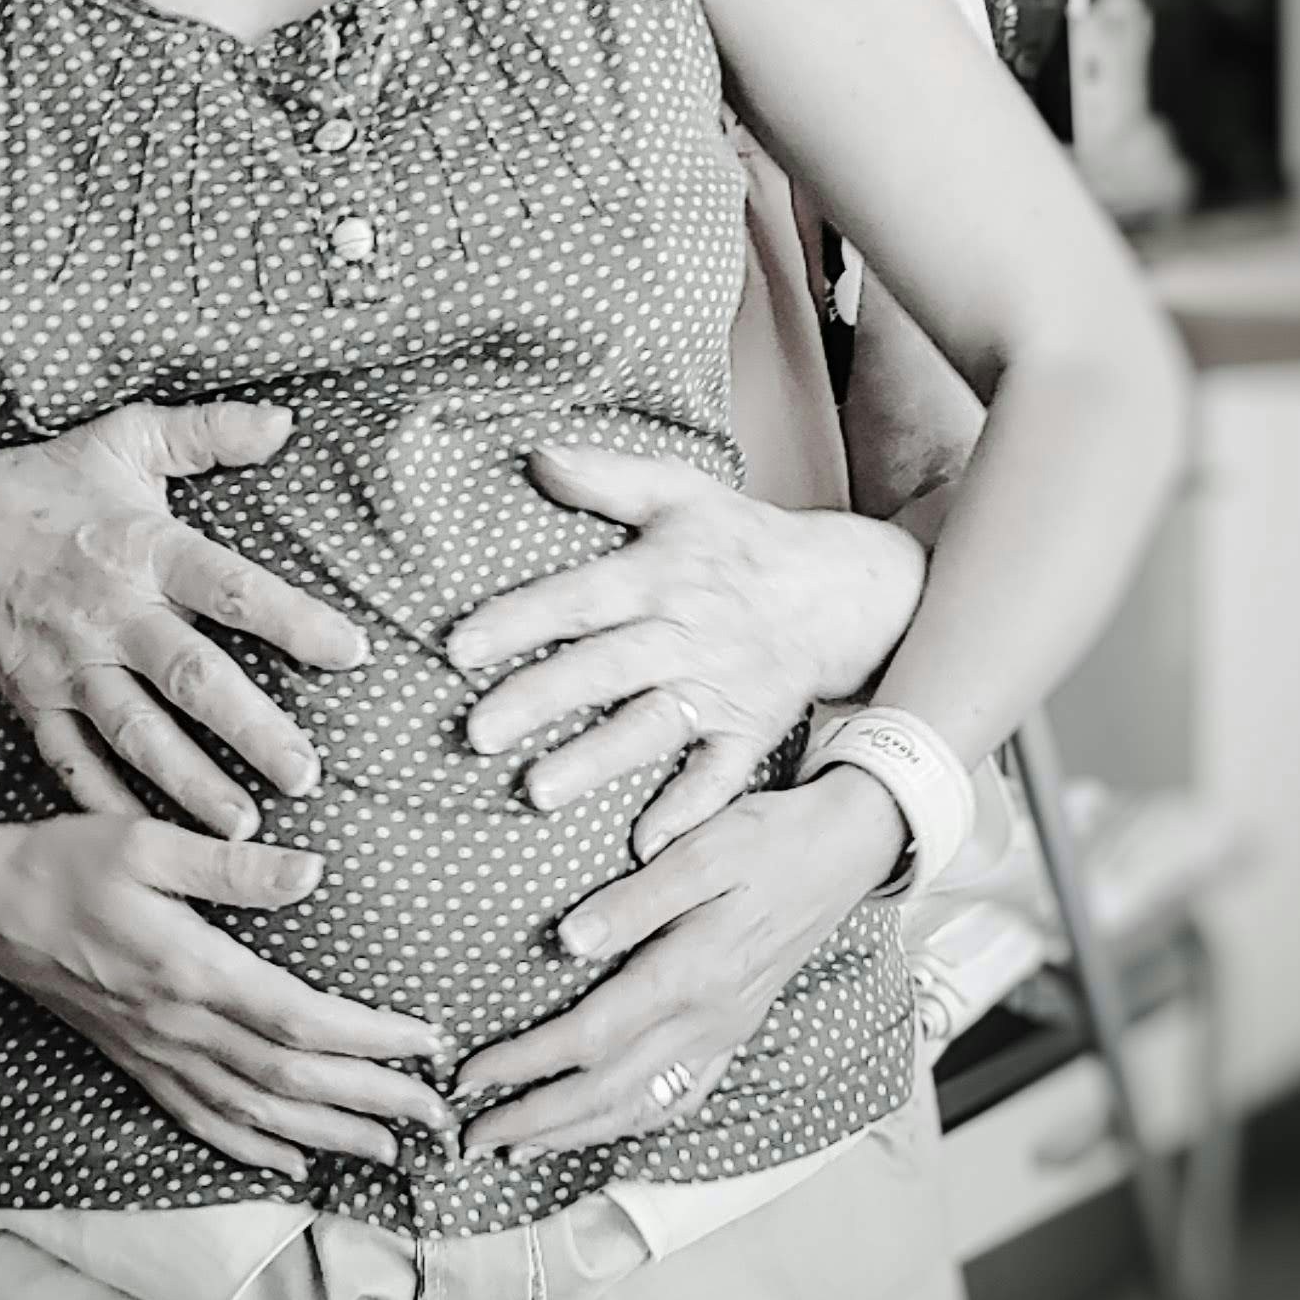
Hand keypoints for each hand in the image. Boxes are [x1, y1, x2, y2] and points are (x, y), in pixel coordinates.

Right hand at [0, 401, 368, 836]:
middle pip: (189, 676)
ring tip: (244, 829)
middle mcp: (110, 613)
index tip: (352, 652)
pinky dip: (110, 804)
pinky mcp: (36, 701)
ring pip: (137, 734)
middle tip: (306, 774)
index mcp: (143, 548)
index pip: (229, 587)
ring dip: (191, 783)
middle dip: (250, 729)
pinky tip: (155, 841)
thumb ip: (207, 431)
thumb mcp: (124, 439)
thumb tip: (284, 422)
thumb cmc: (49, 483)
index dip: (292, 618)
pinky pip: (74, 762)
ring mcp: (69, 665)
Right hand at [0, 812, 453, 1178]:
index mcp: (191, 971)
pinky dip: (251, 1149)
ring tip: (386, 1152)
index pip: (300, 1022)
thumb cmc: (64, 859)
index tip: (429, 1046)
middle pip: (291, 1081)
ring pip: (254, 1114)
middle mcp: (178, 1026)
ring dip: (325, 1137)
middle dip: (371, 1103)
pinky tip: (290, 1164)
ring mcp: (154, 1052)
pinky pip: (201, 1120)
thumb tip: (312, 873)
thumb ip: (230, 863)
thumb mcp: (146, 840)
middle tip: (436, 1120)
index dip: (371, 1041)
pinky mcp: (133, 1060)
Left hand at [446, 446, 927, 856]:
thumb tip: (537, 453)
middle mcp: (686, 635)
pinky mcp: (751, 729)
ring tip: (536, 791)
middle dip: (541, 700)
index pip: (580, 599)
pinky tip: (646, 846)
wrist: (840, 589)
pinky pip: (720, 776)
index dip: (520, 620)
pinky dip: (688, 811)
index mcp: (661, 576)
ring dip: (596, 761)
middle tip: (478, 732)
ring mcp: (721, 688)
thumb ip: (607, 476)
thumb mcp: (681, 491)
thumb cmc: (740, 539)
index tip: (459, 648)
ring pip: (651, 727)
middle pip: (605, 669)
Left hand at [452, 770, 903, 1158]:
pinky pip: (681, 1095)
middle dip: (535, 1120)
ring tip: (520, 1146)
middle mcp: (709, 1019)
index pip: (589, 1038)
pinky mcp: (738, 1028)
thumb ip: (636, 899)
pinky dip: (633, 1119)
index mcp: (693, 973)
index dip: (524, 1064)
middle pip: (607, 1090)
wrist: (848, 848)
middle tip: (471, 1138)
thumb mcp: (704, 848)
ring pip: (642, 1103)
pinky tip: (605, 1124)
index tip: (469, 1077)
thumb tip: (568, 941)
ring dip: (576, 1132)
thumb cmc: (770, 837)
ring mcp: (727, 1031)